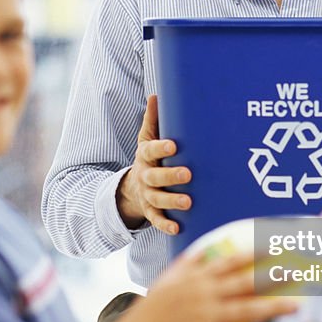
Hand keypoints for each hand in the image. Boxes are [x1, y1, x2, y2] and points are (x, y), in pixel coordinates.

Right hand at [116, 95, 191, 233]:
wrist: (132, 187)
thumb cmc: (149, 158)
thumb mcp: (147, 138)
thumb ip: (153, 119)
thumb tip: (156, 94)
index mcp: (145, 156)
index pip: (151, 150)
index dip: (161, 148)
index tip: (173, 145)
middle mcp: (145, 176)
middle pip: (156, 177)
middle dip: (171, 176)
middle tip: (188, 174)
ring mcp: (147, 195)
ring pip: (158, 199)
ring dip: (172, 201)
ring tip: (188, 202)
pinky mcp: (150, 212)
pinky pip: (157, 220)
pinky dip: (166, 225)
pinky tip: (178, 227)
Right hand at [125, 248, 297, 321]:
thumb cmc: (151, 310)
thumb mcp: (168, 279)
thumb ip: (188, 263)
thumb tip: (206, 247)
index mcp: (197, 278)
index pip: (231, 262)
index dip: (254, 253)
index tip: (276, 247)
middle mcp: (205, 295)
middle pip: (245, 283)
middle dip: (272, 277)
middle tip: (297, 272)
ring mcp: (206, 317)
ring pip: (245, 310)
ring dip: (273, 307)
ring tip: (296, 306)